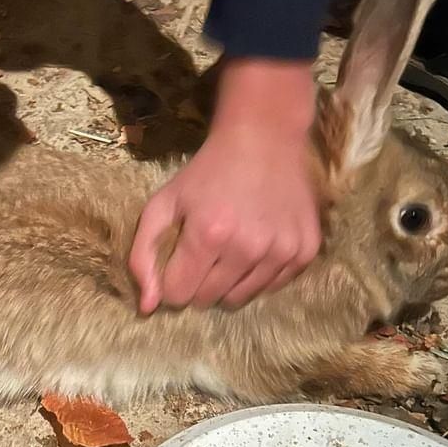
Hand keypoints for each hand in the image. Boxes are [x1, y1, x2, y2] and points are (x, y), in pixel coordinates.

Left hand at [130, 59, 321, 311]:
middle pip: (208, 299)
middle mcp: (248, 248)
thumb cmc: (206, 173)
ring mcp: (281, 251)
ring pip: (240, 298)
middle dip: (198, 281)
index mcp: (209, 235)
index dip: (173, 279)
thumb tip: (148, 308)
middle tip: (205, 250)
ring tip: (230, 246)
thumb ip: (143, 255)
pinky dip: (259, 274)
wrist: (264, 138)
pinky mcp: (305, 251)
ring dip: (228, 281)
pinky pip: (272, 286)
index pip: (178, 294)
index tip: (179, 258)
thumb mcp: (162, 204)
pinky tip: (256, 243)